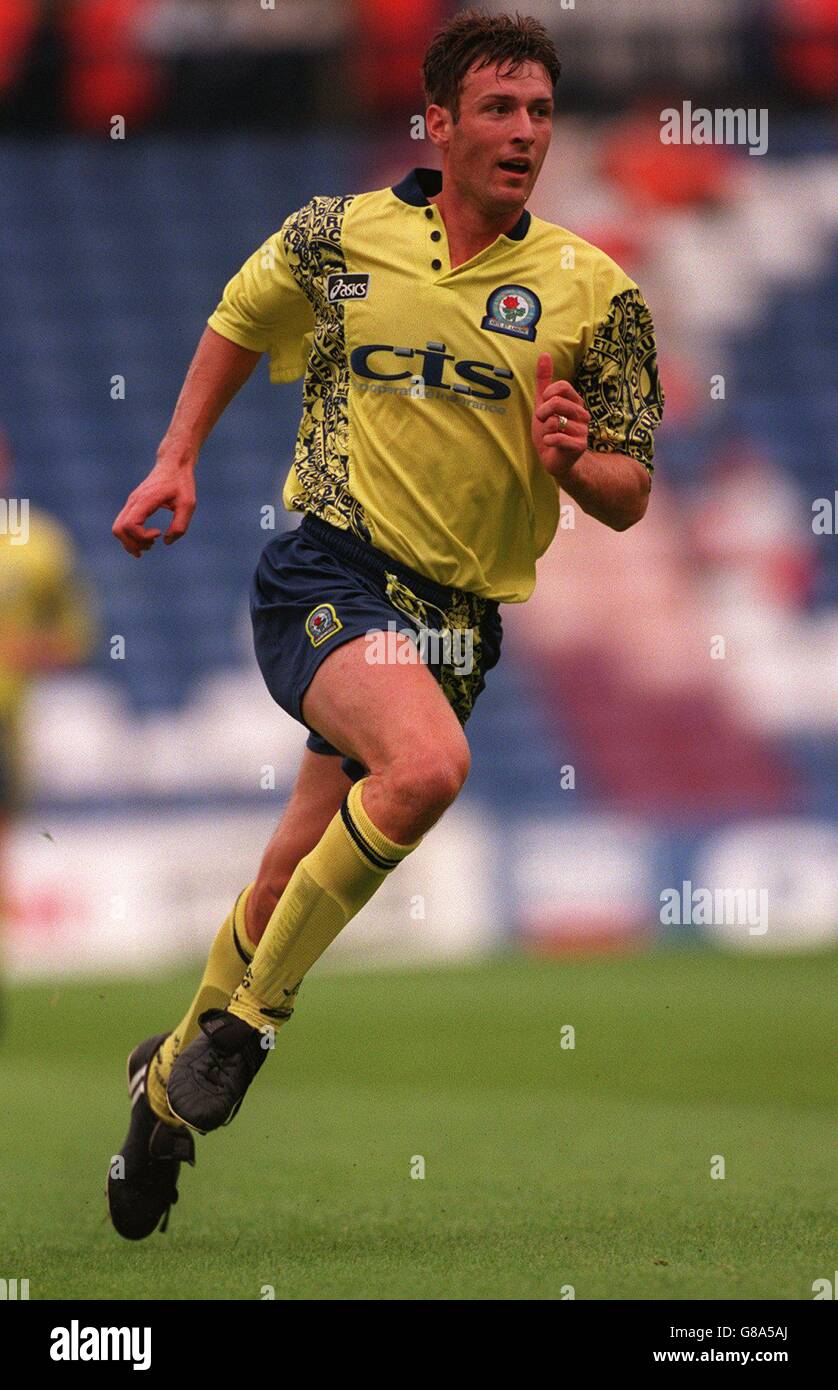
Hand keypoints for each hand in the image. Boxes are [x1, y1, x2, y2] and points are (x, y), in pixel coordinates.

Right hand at [112, 456, 196, 556]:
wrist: (173, 464)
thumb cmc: (181, 482)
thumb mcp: (188, 504)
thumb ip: (180, 525)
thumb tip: (166, 542)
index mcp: (145, 500)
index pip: (130, 525)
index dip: (142, 536)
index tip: (159, 533)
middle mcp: (133, 501)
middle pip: (118, 529)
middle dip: (133, 544)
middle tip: (151, 546)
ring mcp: (131, 503)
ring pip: (117, 528)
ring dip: (130, 542)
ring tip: (149, 545)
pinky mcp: (133, 505)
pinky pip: (123, 524)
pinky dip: (130, 536)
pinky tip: (147, 539)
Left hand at [532, 354, 590, 479]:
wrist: (555, 460)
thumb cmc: (550, 431)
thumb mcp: (543, 404)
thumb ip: (544, 381)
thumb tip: (544, 354)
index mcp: (575, 402)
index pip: (562, 387)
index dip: (548, 394)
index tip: (544, 403)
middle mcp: (582, 414)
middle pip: (556, 403)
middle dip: (542, 413)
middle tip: (542, 422)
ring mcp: (583, 430)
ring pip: (554, 422)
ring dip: (544, 430)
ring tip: (549, 435)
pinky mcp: (579, 446)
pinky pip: (556, 438)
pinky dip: (548, 441)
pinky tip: (551, 444)